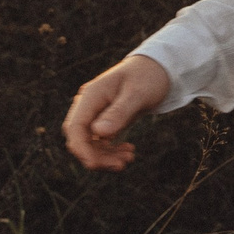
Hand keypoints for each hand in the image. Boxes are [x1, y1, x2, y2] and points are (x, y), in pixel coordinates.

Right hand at [63, 54, 171, 170]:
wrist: (159, 68)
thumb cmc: (148, 77)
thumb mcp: (137, 94)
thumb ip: (119, 112)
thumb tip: (98, 132)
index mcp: (91, 96)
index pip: (75, 127)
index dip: (81, 149)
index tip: (96, 165)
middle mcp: (89, 104)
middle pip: (79, 138)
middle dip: (95, 156)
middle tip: (121, 165)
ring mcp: (96, 113)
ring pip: (89, 143)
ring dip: (105, 156)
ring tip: (129, 158)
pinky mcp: (105, 120)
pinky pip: (100, 141)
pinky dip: (111, 150)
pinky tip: (128, 151)